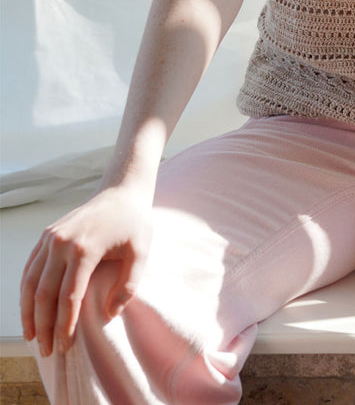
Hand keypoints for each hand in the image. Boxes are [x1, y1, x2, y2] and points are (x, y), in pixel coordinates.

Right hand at [20, 185, 152, 357]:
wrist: (121, 192)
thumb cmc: (134, 223)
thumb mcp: (141, 253)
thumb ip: (128, 286)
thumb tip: (109, 314)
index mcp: (85, 248)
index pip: (68, 297)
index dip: (64, 325)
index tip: (65, 346)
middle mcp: (62, 242)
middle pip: (44, 294)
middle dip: (44, 326)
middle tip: (48, 350)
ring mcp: (51, 237)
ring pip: (31, 283)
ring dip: (29, 313)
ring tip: (33, 337)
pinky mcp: (46, 235)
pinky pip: (30, 268)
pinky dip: (26, 292)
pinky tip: (29, 310)